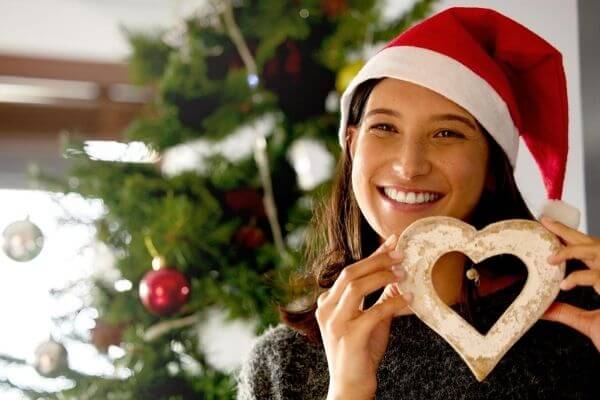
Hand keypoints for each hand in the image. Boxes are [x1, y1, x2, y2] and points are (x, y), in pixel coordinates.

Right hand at [317, 234, 411, 399]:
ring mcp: (335, 322)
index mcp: (328, 302)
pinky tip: (408, 298)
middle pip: (350, 273)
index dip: (372, 256)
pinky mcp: (349, 336)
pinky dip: (393, 303)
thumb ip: (379, 298)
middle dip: (377, 260)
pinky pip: (373, 312)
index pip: (350, 271)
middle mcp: (327, 309)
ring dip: (382, 276)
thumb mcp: (370, 320)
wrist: (350, 386)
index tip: (392, 242)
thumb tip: (396, 276)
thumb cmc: (360, 353)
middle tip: (400, 254)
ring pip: (356, 286)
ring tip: (403, 273)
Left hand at [539, 216, 599, 350]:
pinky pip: (599, 277)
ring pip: (597, 253)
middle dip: (568, 232)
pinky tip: (565, 285)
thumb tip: (543, 310)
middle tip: (546, 223)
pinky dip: (581, 278)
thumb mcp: (589, 324)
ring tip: (550, 257)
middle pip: (593, 245)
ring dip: (572, 252)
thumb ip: (567, 313)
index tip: (550, 227)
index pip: (589, 253)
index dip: (570, 239)